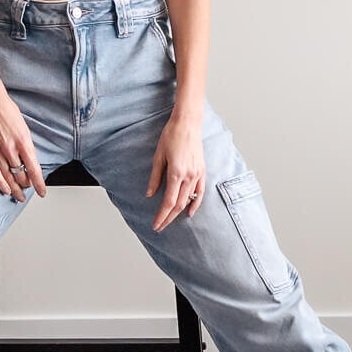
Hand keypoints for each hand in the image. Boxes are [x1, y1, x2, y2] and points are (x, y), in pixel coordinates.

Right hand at [0, 87, 46, 200]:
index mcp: (24, 141)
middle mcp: (11, 148)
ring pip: (9, 177)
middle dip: (27, 185)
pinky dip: (1, 183)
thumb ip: (27, 147)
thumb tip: (30, 163)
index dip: (39, 184)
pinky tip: (6, 190)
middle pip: (21, 175)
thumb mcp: (25, 129)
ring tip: (19, 196)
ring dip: (15, 188)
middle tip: (29, 189)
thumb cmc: (8, 112)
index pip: (34, 169)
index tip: (42, 192)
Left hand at [146, 113, 204, 230]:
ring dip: (179, 213)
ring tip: (170, 220)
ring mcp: (197, 174)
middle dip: (168, 218)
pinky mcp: (202, 171)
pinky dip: (195, 204)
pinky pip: (200, 192)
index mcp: (176, 173)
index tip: (156, 225)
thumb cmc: (171, 136)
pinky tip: (190, 212)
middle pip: (179, 204)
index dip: (162, 216)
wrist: (187, 124)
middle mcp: (189, 176)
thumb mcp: (158, 156)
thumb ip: (155, 178)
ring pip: (189, 200)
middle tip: (159, 227)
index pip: (169, 202)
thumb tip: (150, 195)